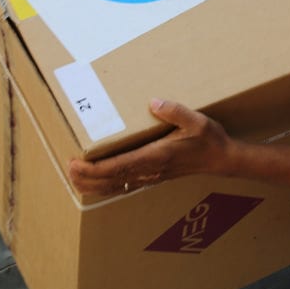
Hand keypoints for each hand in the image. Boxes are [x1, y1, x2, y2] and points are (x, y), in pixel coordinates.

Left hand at [67, 99, 233, 196]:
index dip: (92, 169)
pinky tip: (97, 181)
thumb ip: (174, 111)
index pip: (116, 167)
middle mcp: (149, 170)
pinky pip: (124, 186)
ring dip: (93, 184)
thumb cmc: (208, 139)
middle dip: (85, 178)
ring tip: (75, 176)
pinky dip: (106, 185)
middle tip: (67, 168)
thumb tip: (153, 102)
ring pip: (114, 187)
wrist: (221, 160)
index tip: (74, 162)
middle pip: (109, 181)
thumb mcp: (196, 120)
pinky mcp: (152, 178)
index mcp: (155, 156)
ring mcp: (150, 177)